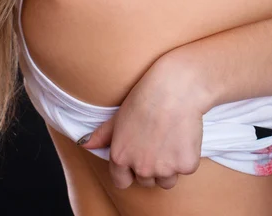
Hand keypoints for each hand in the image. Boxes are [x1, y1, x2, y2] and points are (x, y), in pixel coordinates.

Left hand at [77, 56, 203, 189]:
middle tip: (158, 140)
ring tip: (171, 138)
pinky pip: (187, 168)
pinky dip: (188, 155)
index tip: (140, 155)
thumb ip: (102, 134)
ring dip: (171, 166)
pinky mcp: (185, 165)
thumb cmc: (146, 97)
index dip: (130, 170)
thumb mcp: (119, 116)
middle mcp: (140, 168)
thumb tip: (83, 144)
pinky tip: (185, 134)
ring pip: (167, 180)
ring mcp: (164, 169)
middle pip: (147, 181)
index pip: (122, 182)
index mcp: (120, 158)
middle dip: (152, 166)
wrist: (175, 88)